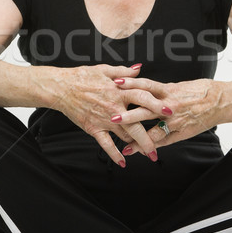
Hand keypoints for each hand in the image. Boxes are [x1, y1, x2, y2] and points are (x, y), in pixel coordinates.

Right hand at [54, 64, 171, 165]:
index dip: (157, 104)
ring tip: (149, 154)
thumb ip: (124, 71)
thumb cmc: (83, 76)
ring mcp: (104, 119)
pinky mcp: (93, 128)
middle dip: (151, 135)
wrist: (62, 88)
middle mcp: (114, 107)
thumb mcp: (105, 70)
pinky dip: (114, 154)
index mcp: (119, 90)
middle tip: (163, 144)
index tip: (170, 111)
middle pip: (137, 124)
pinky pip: (106, 144)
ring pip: (124, 136)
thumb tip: (140, 69)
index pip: (142, 97)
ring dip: (137, 146)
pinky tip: (122, 162)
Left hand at [113, 77, 230, 153]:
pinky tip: (141, 152)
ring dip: (138, 138)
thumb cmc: (200, 90)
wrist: (221, 100)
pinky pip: (165, 140)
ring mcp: (176, 120)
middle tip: (112, 118)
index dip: (130, 84)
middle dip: (128, 115)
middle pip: (146, 109)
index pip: (146, 86)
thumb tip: (144, 88)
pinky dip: (153, 146)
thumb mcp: (178, 86)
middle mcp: (170, 105)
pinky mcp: (182, 131)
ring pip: (154, 130)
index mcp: (169, 90)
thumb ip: (161, 90)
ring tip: (123, 145)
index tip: (116, 84)